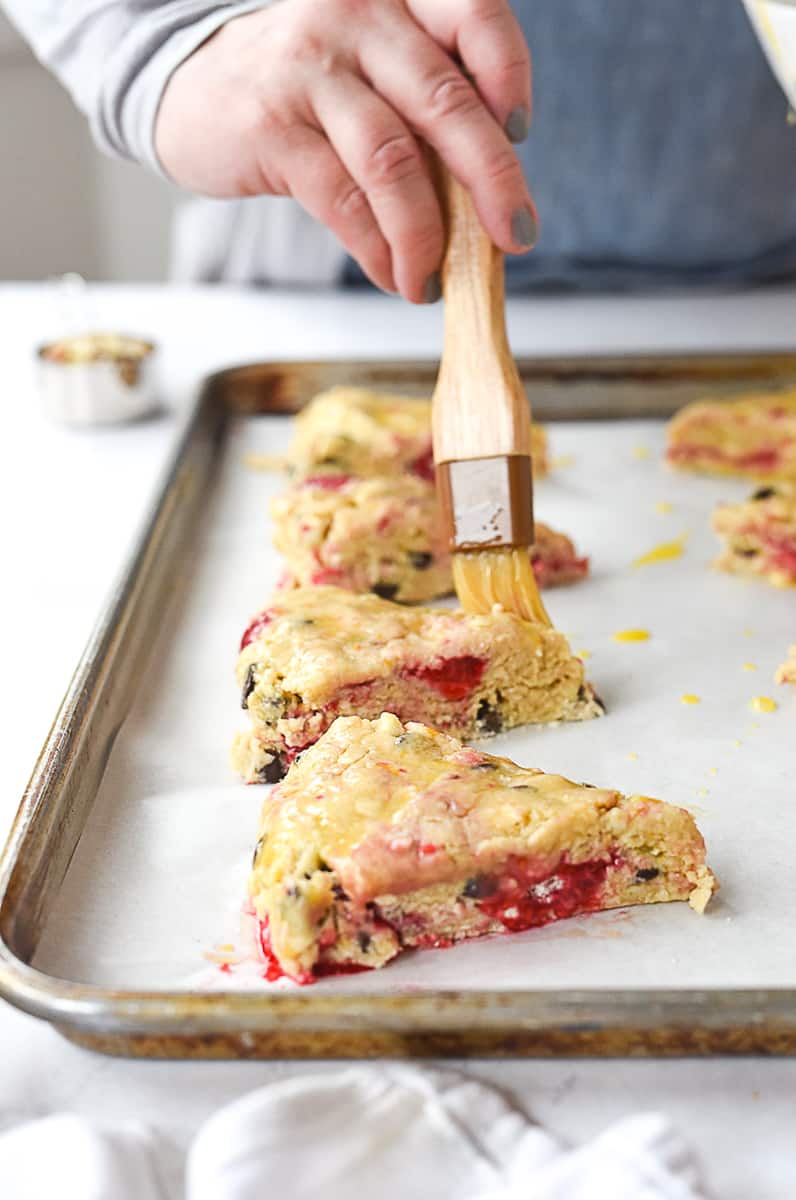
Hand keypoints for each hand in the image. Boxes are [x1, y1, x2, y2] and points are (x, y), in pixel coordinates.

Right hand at [155, 0, 536, 302]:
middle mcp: (355, 15)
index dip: (509, 73)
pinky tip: (392, 273)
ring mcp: (308, 69)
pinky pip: (344, 201)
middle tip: (516, 237)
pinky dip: (378, 250)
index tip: (520, 132)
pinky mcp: (272, 128)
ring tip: (432, 279)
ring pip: (394, 162)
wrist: (192, 89)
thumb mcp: (372, 66)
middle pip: (446, 101)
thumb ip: (428, 105)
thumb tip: (494, 197)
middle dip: (493, 181)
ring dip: (425, 236)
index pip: (475, 14)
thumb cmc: (307, 87)